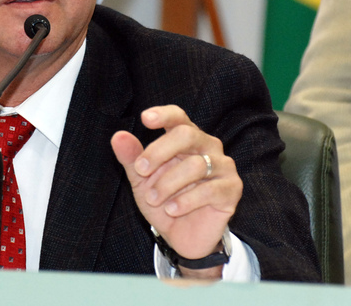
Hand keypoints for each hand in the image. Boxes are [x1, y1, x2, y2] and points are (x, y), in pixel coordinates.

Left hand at [111, 105, 241, 262]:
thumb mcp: (141, 179)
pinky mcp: (232, 189)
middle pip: (187, 135)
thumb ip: (131, 157)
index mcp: (186, 138)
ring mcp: (223, 166)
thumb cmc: (163, 200)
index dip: (164, 115)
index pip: (178, 117)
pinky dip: (185, 201)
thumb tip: (118, 136)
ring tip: (153, 199)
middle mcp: (208, 146)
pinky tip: (171, 210)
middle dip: (159, 152)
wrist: (181, 236)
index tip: (145, 119)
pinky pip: (209, 190)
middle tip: (140, 170)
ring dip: (168, 183)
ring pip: (196, 165)